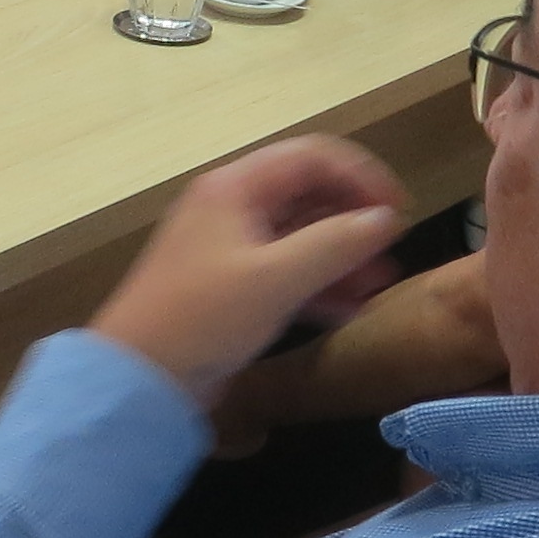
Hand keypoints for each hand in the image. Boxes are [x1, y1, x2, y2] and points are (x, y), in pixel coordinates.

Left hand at [90, 136, 405, 409]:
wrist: (139, 380)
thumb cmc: (205, 318)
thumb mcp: (275, 280)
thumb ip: (335, 244)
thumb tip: (386, 219)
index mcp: (235, 187)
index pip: (312, 157)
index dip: (361, 176)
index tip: (399, 210)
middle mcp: (232, 206)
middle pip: (307, 194)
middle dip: (353, 220)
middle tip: (393, 250)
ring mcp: (230, 248)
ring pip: (299, 236)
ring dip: (341, 255)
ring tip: (381, 284)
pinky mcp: (232, 288)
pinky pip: (285, 272)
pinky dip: (318, 284)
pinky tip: (351, 309)